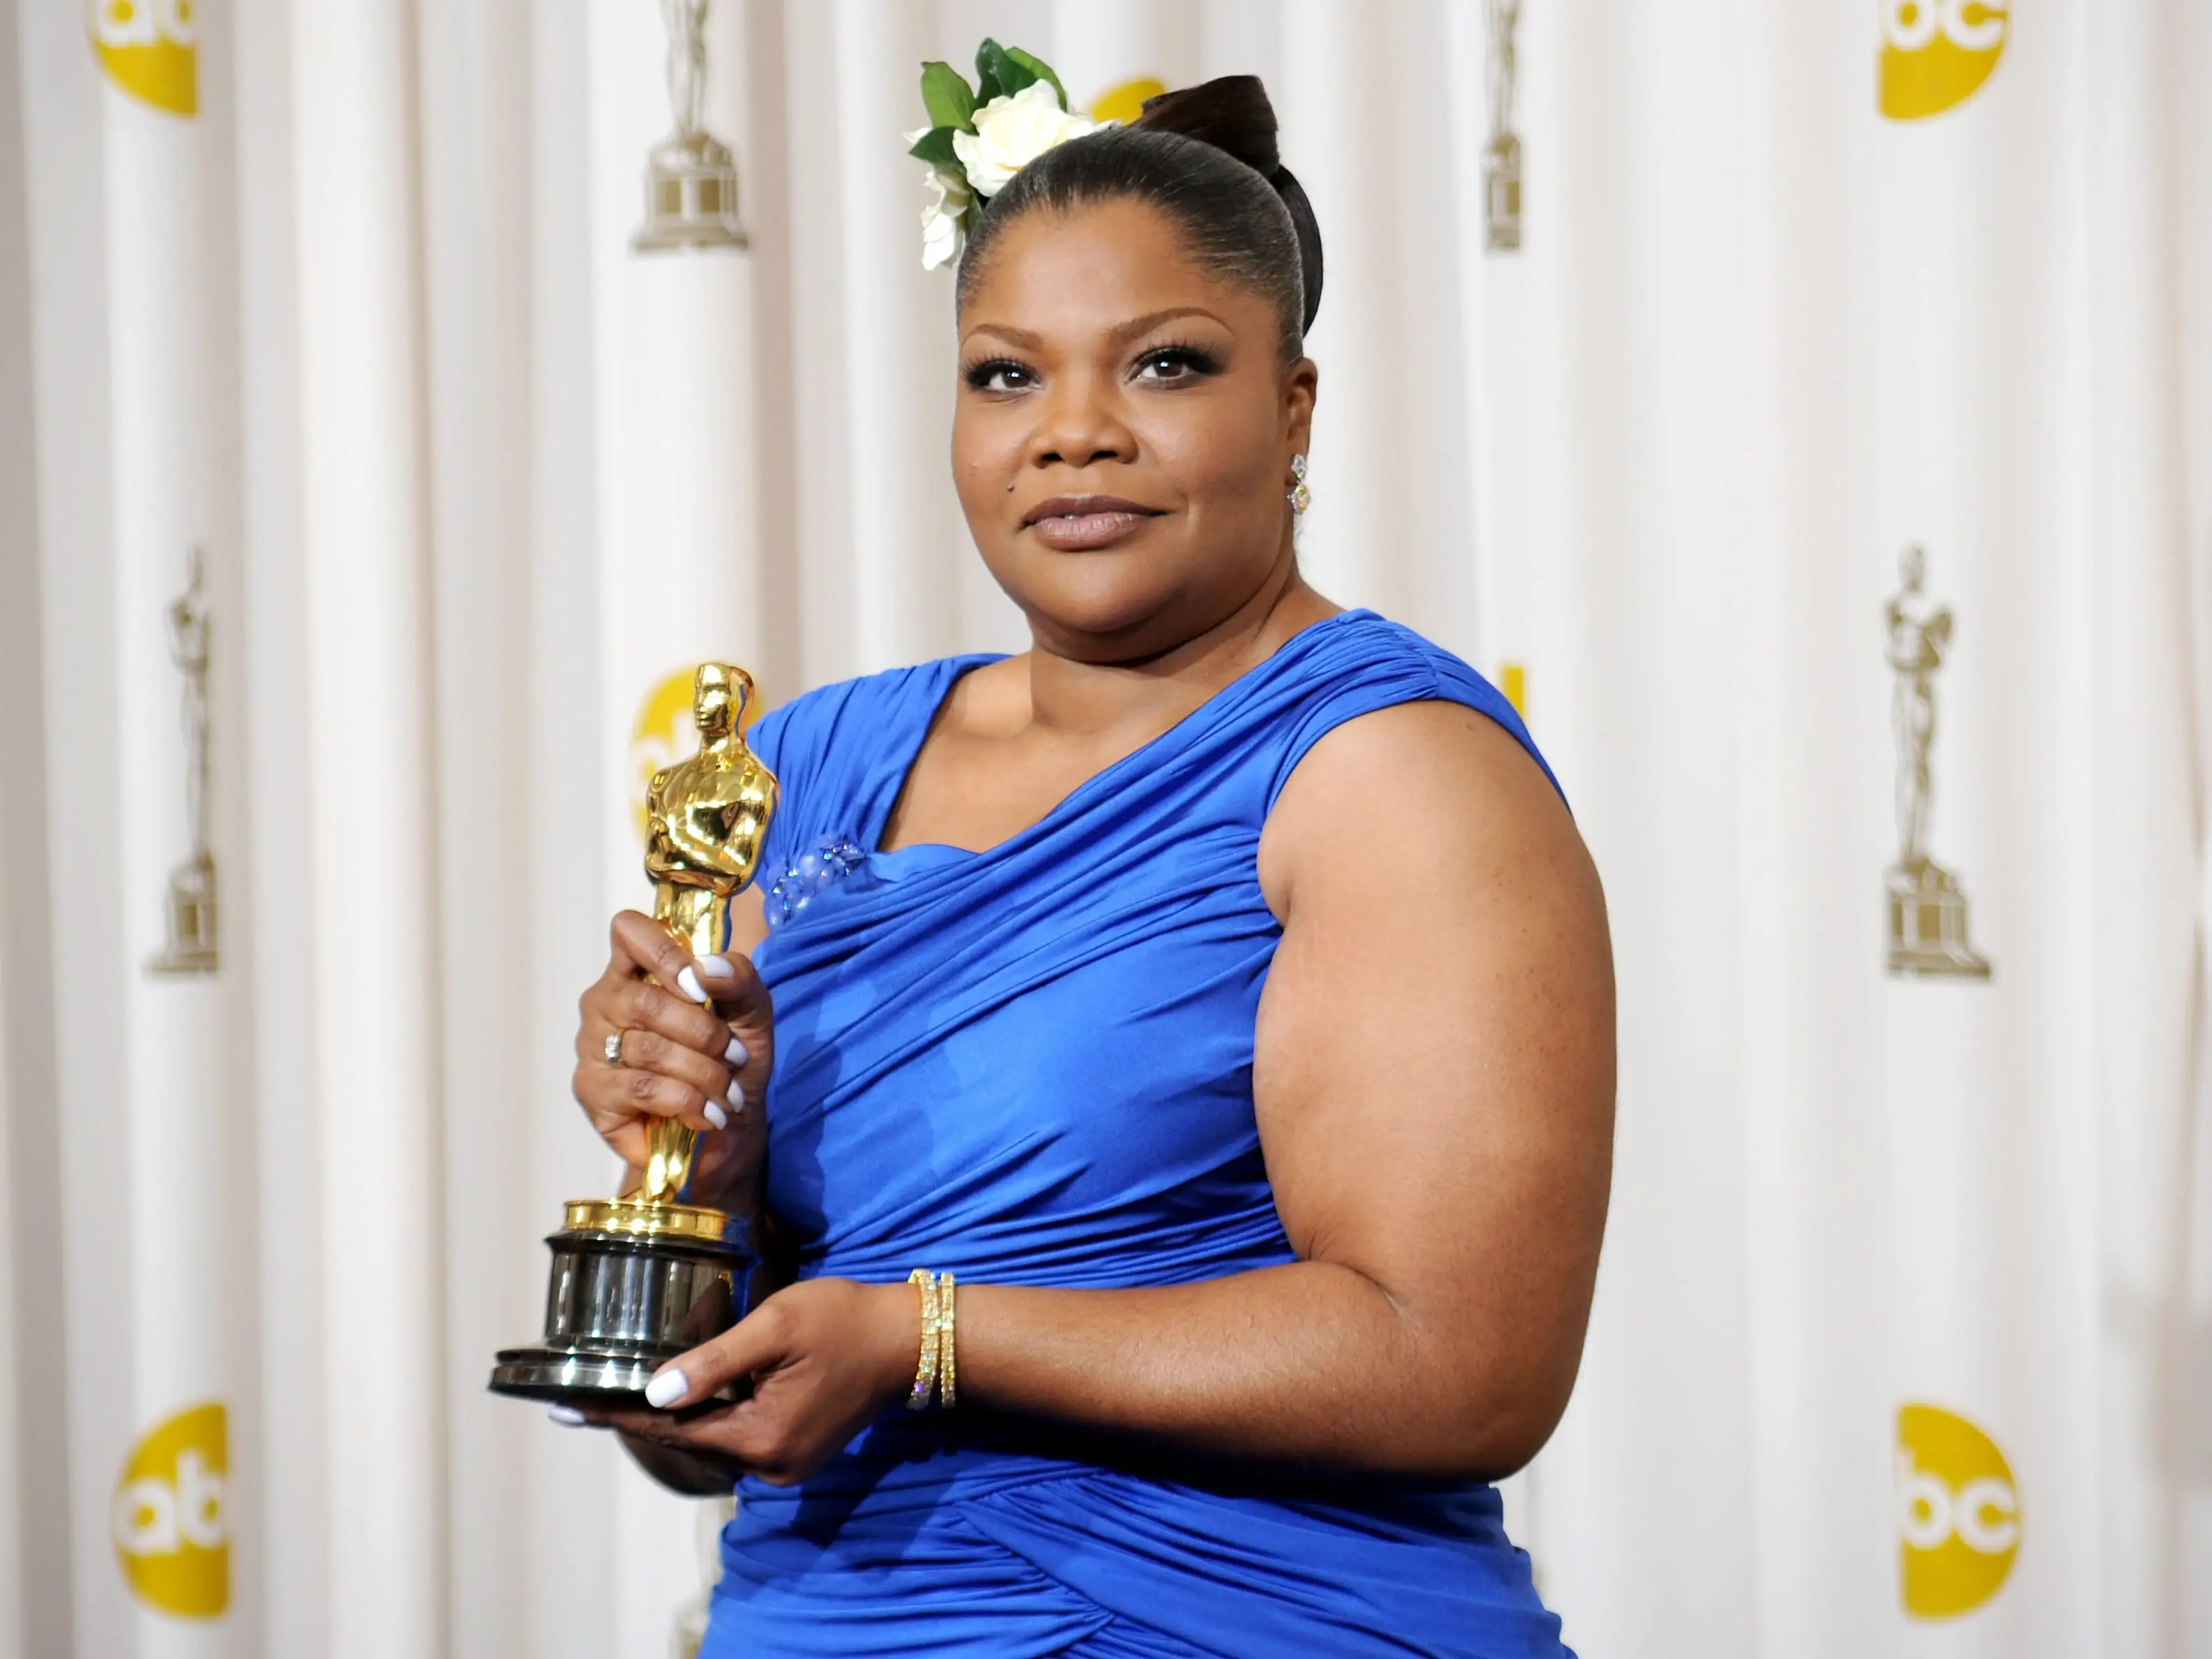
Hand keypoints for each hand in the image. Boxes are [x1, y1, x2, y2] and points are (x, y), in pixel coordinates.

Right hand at [571, 910, 773, 1203]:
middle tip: (734, 1057)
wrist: (728, 1127)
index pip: (629, 931)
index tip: (699, 988)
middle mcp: (606, 1001)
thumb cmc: (733, 1061)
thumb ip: (738, 978)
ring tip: (726, 1092)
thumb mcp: (753, 1013)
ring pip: (646, 1049)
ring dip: (702, 1073)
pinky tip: (705, 1114)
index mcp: (640, 970)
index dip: (664, 953)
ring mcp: (592, 1046)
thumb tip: (706, 967)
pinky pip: (642, 1088)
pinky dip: (686, 1101)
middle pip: (644, 1000)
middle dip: (704, 1033)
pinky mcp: (592, 1091)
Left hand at [582, 1278, 918, 1485]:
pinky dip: (711, 1417)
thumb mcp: (776, 1327)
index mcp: (762, 1437)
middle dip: (641, 1415)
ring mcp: (786, 1464)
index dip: (617, 1415)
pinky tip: (688, 1393)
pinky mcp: (798, 1452)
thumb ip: (716, 1361)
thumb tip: (656, 1392)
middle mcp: (771, 1465)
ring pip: (714, 1440)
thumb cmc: (844, 1319)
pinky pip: (740, 1437)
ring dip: (678, 1415)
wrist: (910, 1339)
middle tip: (586, 1396)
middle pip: (689, 1440)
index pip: (671, 1428)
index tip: (568, 1409)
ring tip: (625, 1390)